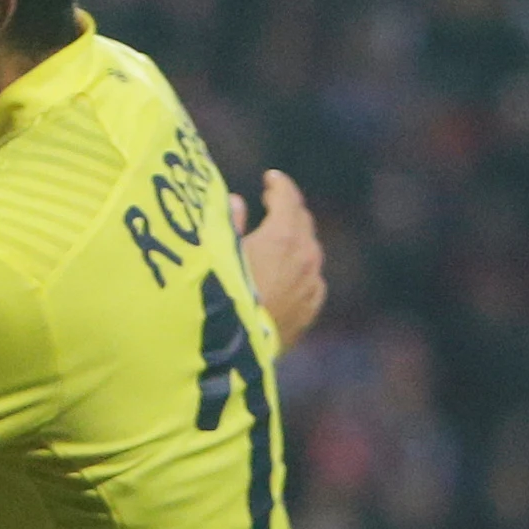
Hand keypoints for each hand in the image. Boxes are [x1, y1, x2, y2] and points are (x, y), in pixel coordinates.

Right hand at [235, 170, 324, 349]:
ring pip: (310, 251)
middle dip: (288, 208)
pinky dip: (301, 268)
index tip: (270, 177)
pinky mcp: (310, 309)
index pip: (288, 198)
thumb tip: (238, 204)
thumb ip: (230, 224)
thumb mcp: (217, 254)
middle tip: (273, 200)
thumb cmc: (218, 296)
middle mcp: (305, 257)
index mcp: (283, 236)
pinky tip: (291, 272)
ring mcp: (312, 285)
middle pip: (303, 221)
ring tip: (280, 236)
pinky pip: (312, 280)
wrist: (233, 351)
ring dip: (296, 238)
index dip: (279, 184)